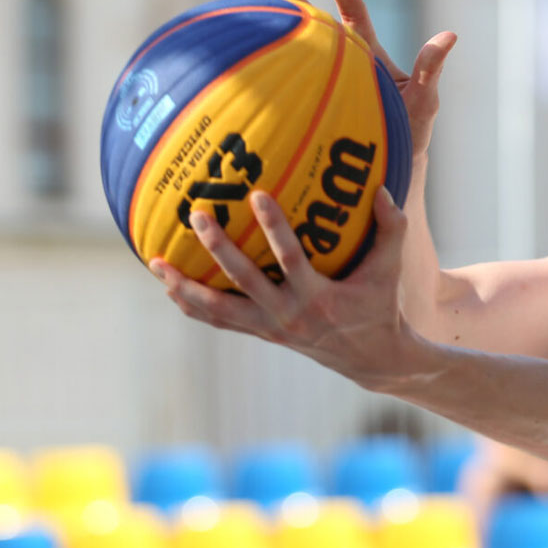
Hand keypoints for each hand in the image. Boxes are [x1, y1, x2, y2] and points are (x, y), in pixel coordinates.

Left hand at [149, 186, 421, 390]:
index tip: (256, 194)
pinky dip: (193, 306)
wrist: (371, 359)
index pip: (290, 258)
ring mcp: (270, 329)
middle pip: (243, 280)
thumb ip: (391, 229)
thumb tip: (381, 189)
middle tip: (197, 215)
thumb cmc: (379, 307)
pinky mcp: (261, 334)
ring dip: (185, 287)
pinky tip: (170, 287)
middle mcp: (288, 316)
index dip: (273, 226)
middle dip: (217, 248)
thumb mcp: (390, 269)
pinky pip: (219, 322)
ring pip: (218, 309)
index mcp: (318, 298)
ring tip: (156, 264)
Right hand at [258, 0, 455, 156]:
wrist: (387, 166)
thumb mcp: (422, 100)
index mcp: (367, 55)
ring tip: (246, 19)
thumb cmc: (409, 131)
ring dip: (273, 36)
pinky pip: (287, 91)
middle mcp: (341, 64)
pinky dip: (266, 77)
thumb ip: (429, 69)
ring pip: (295, 54)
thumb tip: (450, 35)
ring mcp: (322, 85)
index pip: (354, 17)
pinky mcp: (308, 108)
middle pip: (314, 25)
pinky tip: (241, 68)